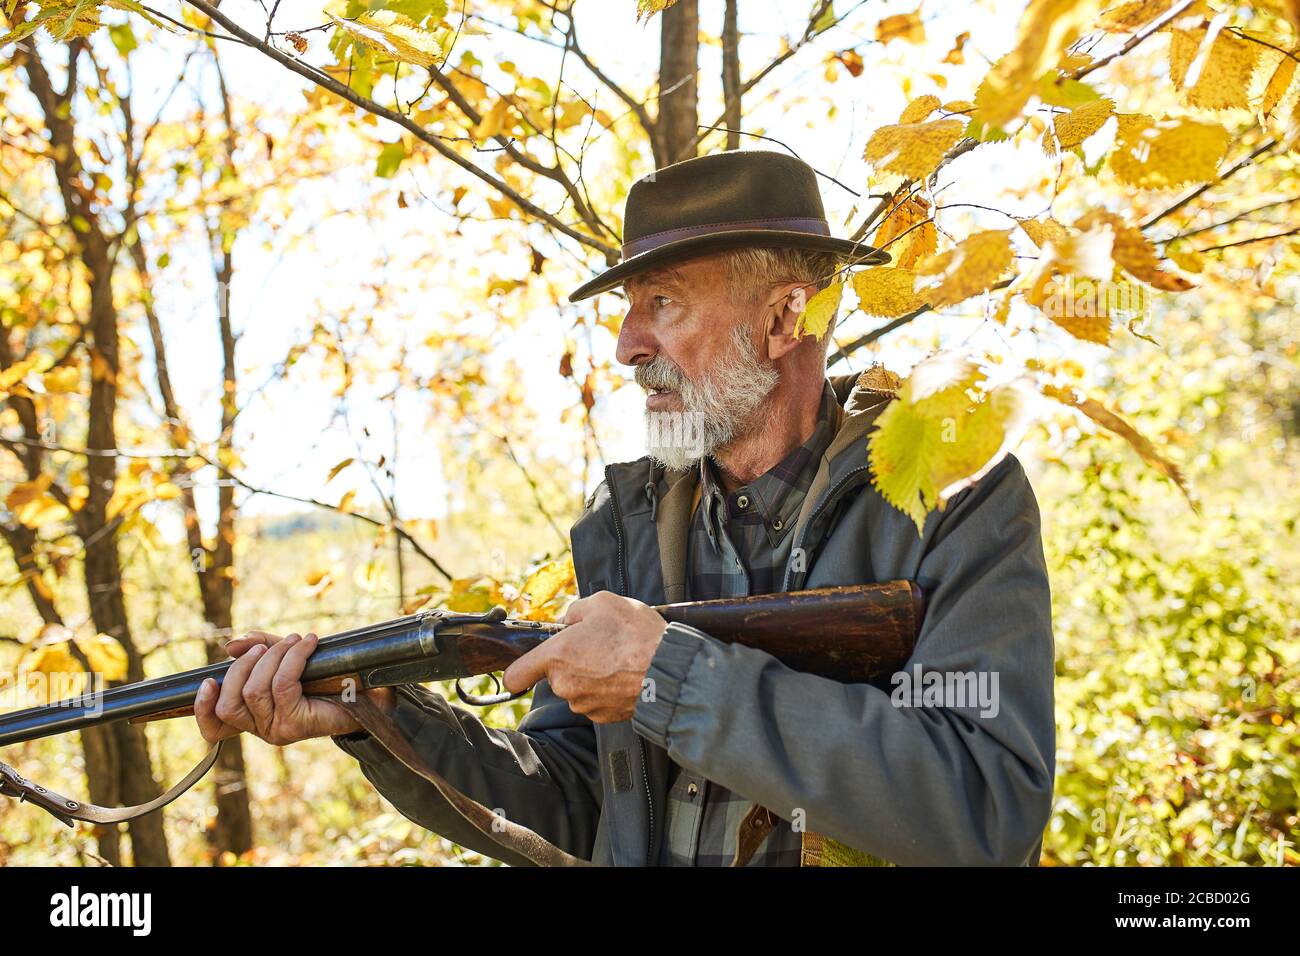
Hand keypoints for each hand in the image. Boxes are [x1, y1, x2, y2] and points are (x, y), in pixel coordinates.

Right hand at [194, 631, 392, 744]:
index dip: (201, 709)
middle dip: (243, 666)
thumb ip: (256, 649)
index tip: (208, 681)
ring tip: (292, 641)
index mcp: (252, 718)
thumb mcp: (284, 658)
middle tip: (267, 646)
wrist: (365, 696)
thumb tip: (230, 647)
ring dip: (272, 657)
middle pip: (229, 703)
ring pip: (254, 692)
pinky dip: (293, 658)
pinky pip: (283, 685)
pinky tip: (308, 642)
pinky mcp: (296, 724)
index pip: (213, 728)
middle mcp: (260, 729)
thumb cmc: (322, 677)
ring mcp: (277, 730)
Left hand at [502, 592, 666, 723]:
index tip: (524, 667)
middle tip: (599, 645)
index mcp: (557, 656)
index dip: (517, 671)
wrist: (670, 670)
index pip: (516, 675)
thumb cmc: (636, 635)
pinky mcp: (604, 716)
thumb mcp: (603, 602)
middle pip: (556, 676)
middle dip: (572, 662)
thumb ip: (575, 611)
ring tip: (618, 660)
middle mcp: (565, 685)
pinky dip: (607, 689)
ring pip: (578, 688)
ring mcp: (585, 704)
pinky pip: (597, 700)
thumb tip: (568, 622)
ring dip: (591, 676)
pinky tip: (626, 675)